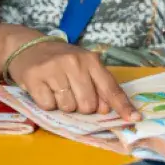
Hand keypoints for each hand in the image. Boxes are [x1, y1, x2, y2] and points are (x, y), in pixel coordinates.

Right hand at [7, 39, 139, 121]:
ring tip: (57, 88)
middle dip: (82, 106)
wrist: (29, 47)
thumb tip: (106, 109)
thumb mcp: (84, 66)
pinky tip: (45, 89)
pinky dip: (47, 103)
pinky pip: (48, 106)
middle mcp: (75, 62)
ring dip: (64, 104)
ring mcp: (54, 69)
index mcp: (91, 60)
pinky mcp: (34, 77)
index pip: (110, 87)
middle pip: (88, 104)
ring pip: (68, 107)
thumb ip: (98, 86)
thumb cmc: (62, 60)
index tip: (134, 118)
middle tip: (72, 92)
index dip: (122, 105)